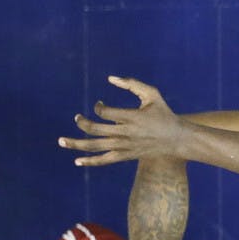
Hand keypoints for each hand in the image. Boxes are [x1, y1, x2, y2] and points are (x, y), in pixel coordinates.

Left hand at [59, 76, 182, 165]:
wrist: (177, 139)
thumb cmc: (164, 113)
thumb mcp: (152, 94)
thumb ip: (132, 84)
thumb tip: (110, 78)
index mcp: (132, 116)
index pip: (104, 112)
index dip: (98, 107)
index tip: (100, 105)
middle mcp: (126, 133)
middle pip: (95, 129)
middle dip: (82, 123)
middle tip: (77, 117)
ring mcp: (125, 146)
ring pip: (95, 146)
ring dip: (76, 144)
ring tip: (61, 141)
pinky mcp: (126, 156)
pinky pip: (104, 160)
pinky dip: (90, 161)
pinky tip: (77, 161)